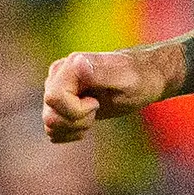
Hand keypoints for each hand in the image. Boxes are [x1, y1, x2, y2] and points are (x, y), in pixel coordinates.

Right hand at [42, 46, 167, 140]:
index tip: (97, 103)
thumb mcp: (126, 78)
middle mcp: (57, 76)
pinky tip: (88, 121)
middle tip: (98, 108)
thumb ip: (101, 72)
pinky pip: (53, 130)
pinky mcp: (60, 104)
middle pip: (50, 115)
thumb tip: (76, 62)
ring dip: (74, 127)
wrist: (144, 79)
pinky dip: (70, 132)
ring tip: (94, 114)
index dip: (76, 110)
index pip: (54, 98)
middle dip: (77, 121)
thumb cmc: (139, 78)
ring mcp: (56, 90)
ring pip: (49, 124)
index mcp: (69, 66)